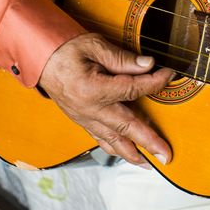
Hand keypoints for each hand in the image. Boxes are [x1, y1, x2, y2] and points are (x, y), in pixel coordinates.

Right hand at [38, 32, 174, 165]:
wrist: (40, 58)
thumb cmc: (66, 50)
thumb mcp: (94, 46)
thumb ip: (122, 59)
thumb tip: (148, 65)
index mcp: (93, 89)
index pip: (133, 88)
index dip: (154, 82)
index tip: (169, 74)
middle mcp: (89, 109)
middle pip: (125, 127)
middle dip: (148, 142)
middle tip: (166, 155)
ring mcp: (84, 118)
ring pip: (112, 140)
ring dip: (132, 153)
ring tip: (150, 164)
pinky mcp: (81, 121)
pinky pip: (100, 138)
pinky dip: (115, 148)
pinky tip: (127, 153)